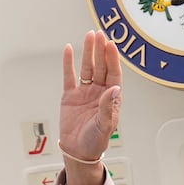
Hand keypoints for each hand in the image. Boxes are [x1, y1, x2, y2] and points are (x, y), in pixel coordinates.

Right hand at [60, 31, 122, 162]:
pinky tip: (69, 49)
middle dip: (101, 50)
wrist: (78, 151)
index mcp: (112, 98)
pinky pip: (69, 76)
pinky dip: (68, 63)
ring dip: (88, 52)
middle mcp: (99, 92)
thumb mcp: (105, 125)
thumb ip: (108, 106)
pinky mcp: (70, 95)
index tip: (111, 44)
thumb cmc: (96, 141)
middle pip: (101, 66)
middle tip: (100, 33)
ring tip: (89, 35)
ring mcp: (84, 92)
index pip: (113, 74)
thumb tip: (115, 88)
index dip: (112, 59)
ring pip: (87, 67)